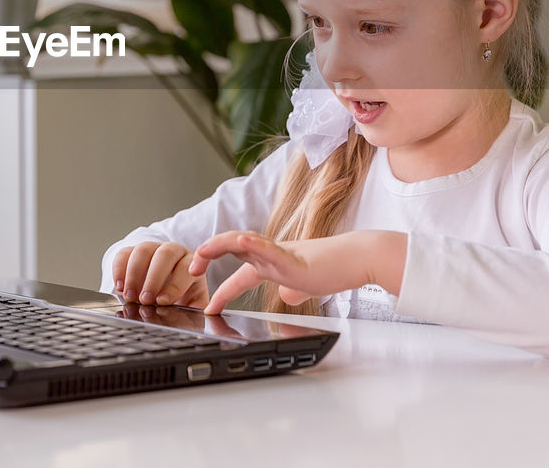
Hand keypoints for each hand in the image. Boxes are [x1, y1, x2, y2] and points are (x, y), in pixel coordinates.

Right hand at [111, 241, 209, 307]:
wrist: (166, 282)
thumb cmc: (183, 293)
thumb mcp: (193, 300)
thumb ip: (195, 309)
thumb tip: (196, 321)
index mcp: (191, 262)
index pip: (186, 267)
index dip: (175, 285)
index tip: (164, 302)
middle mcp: (173, 251)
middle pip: (165, 254)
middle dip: (154, 278)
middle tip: (145, 300)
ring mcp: (152, 247)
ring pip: (143, 250)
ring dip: (134, 274)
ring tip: (130, 296)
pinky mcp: (133, 250)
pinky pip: (124, 253)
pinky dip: (119, 269)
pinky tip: (119, 286)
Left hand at [188, 229, 407, 314]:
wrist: (357, 260)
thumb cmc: (336, 270)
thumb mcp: (306, 286)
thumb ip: (293, 289)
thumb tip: (287, 296)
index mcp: (274, 265)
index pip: (240, 274)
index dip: (222, 290)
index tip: (209, 306)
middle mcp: (273, 256)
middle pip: (232, 249)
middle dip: (208, 257)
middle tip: (191, 271)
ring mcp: (281, 254)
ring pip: (243, 242)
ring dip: (219, 245)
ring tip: (201, 252)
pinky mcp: (294, 258)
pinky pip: (268, 249)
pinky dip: (251, 244)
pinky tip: (239, 241)